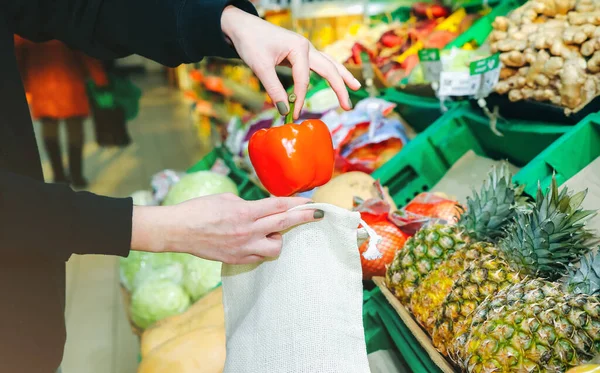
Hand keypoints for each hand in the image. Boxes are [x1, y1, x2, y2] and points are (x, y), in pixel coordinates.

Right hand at [131, 193, 322, 264]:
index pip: (279, 206)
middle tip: (317, 214)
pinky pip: (259, 256)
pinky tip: (256, 242)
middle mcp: (247, 230)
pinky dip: (262, 249)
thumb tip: (261, 210)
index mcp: (245, 211)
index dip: (297, 203)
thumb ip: (248, 205)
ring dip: (278, 239)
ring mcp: (243, 248)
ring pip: (276, 248)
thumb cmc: (199, 209)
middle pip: (284, 224)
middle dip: (304, 217)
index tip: (310, 202)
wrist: (178, 231)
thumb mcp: (226, 199)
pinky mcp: (236, 260)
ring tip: (270, 233)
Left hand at [221, 6, 360, 118]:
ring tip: (356, 87)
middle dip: (340, 88)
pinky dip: (330, 72)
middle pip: (329, 69)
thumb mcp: (260, 67)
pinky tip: (336, 78)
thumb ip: (274, 89)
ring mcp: (305, 49)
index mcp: (299, 48)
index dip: (299, 100)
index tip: (293, 115)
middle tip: (348, 106)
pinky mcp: (300, 53)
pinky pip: (319, 64)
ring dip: (342, 76)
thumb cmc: (250, 42)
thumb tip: (284, 110)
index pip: (304, 80)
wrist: (241, 25)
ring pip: (329, 64)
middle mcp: (306, 47)